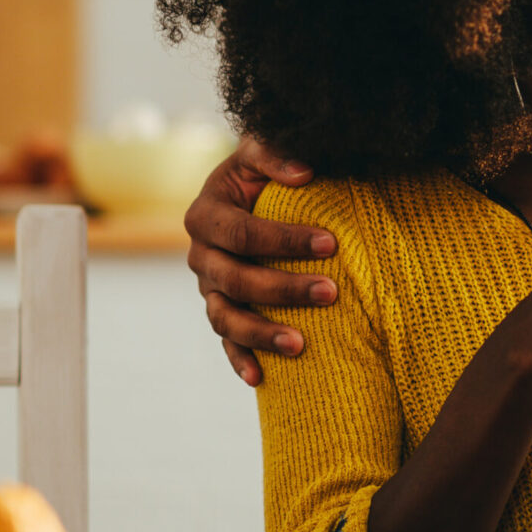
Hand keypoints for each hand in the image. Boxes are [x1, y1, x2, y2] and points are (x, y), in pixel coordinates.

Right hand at [182, 135, 324, 386]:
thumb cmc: (259, 171)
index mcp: (205, 215)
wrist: (245, 193)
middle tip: (331, 292)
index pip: (243, 234)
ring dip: (261, 334)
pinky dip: (239, 360)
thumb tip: (305, 173)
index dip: (285, 240)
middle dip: (284, 289)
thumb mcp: (259, 153)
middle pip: (236, 280)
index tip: (331, 244)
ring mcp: (208, 288)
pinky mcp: (219, 309)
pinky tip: (261, 379)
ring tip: (300, 345)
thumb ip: (274, 153)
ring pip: (226, 318)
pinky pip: (225, 341)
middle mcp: (200, 255)